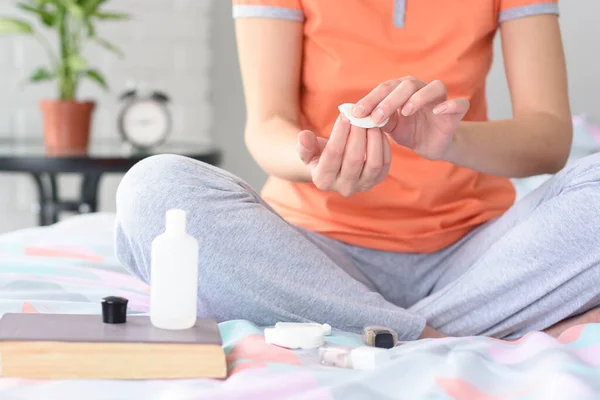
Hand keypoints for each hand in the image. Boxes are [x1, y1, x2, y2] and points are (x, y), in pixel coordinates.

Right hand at [297, 115, 390, 196]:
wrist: (333, 166)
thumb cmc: (318, 154)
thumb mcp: (307, 149)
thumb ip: (304, 144)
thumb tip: (303, 136)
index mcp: (323, 180)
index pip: (333, 155)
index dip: (339, 133)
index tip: (344, 115)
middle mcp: (343, 188)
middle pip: (354, 159)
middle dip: (358, 134)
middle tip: (360, 116)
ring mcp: (362, 186)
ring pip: (373, 163)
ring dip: (374, 139)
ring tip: (370, 122)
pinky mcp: (377, 181)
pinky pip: (385, 164)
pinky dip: (383, 146)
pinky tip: (378, 131)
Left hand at [353, 77, 469, 160]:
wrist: (430, 145)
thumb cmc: (408, 131)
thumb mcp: (389, 127)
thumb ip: (377, 118)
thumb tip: (356, 115)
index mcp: (403, 89)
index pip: (385, 88)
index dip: (371, 99)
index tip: (357, 113)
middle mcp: (421, 88)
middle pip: (407, 85)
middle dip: (389, 100)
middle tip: (376, 117)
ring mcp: (440, 98)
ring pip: (433, 87)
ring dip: (417, 98)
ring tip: (405, 112)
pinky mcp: (456, 111)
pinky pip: (459, 103)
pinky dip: (449, 105)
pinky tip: (437, 112)